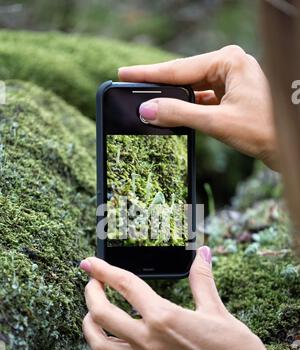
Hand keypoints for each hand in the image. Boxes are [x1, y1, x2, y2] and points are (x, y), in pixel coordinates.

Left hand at [80, 247, 299, 349]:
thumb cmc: (234, 343)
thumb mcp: (215, 306)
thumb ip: (201, 278)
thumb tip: (202, 252)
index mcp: (163, 315)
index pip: (124, 285)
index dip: (103, 270)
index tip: (89, 262)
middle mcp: (149, 339)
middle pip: (102, 314)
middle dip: (91, 293)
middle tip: (93, 283)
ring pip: (101, 346)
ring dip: (90, 328)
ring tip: (92, 315)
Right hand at [119, 46, 278, 170]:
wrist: (289, 144)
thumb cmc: (263, 130)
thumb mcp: (217, 123)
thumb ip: (180, 115)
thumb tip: (148, 111)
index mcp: (228, 61)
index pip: (179, 68)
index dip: (149, 74)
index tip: (125, 74)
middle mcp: (230, 66)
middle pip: (185, 76)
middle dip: (159, 86)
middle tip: (131, 88)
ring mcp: (232, 80)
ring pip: (193, 89)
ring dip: (174, 99)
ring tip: (148, 104)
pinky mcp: (233, 95)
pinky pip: (203, 99)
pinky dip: (189, 108)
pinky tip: (173, 114)